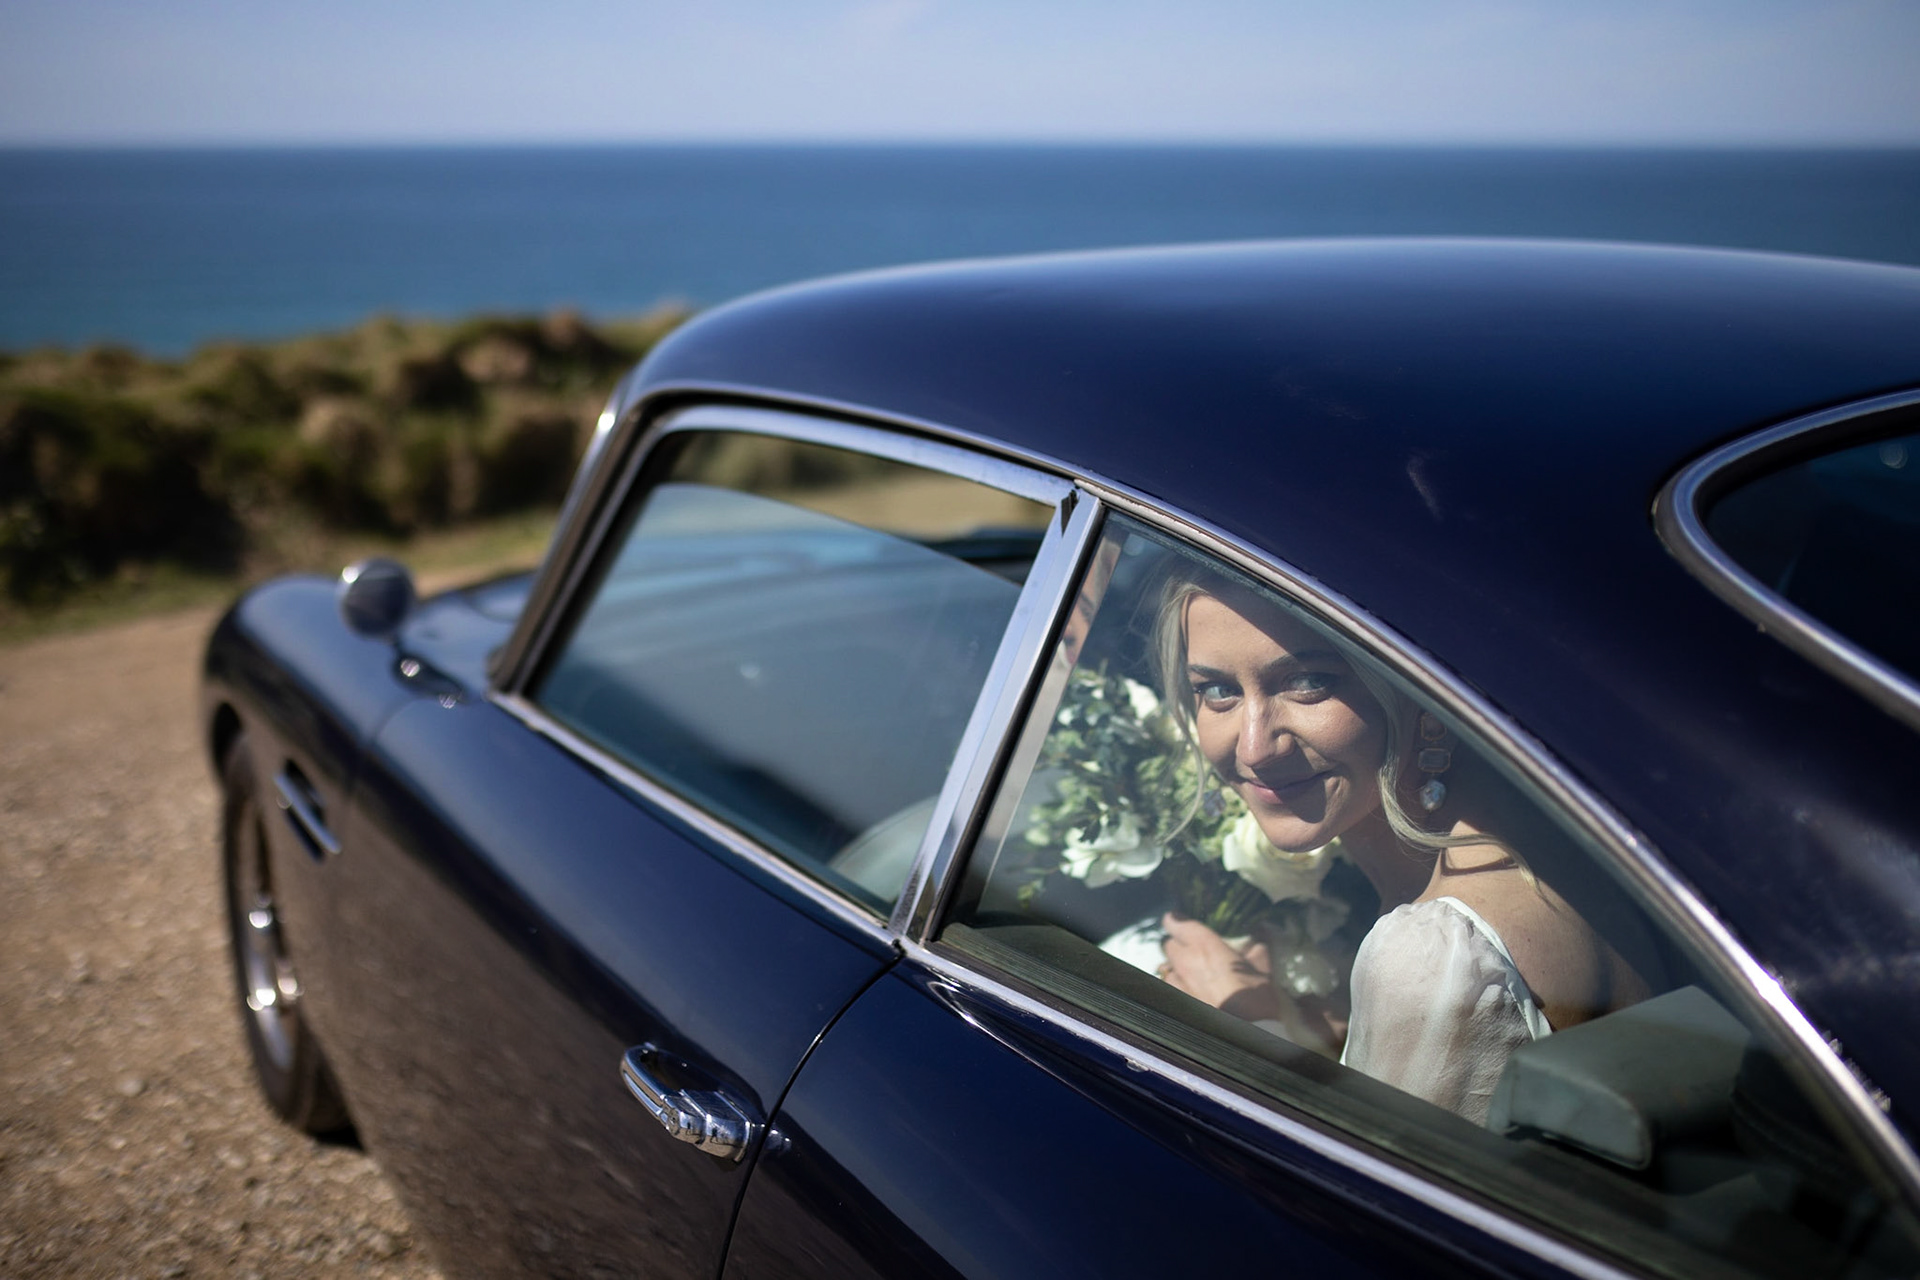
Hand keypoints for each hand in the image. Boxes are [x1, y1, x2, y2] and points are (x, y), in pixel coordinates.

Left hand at [1158, 914, 1281, 1022]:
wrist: (1251, 1032)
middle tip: (1194, 949)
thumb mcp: (1263, 962)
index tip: (1181, 920)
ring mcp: (1179, 984)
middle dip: (1179, 944)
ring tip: (1192, 972)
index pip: (1174, 921)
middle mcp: (1186, 961)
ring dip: (1176, 966)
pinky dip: (1178, 986)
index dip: (1176, 920)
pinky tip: (1191, 991)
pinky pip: (1171, 987)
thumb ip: (1258, 941)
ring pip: (1167, 967)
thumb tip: (1261, 928)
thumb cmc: (1257, 994)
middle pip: (1169, 944)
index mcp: (1204, 944)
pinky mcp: (1177, 1002)